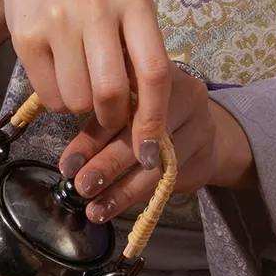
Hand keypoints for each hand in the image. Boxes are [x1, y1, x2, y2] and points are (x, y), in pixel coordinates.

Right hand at [0, 0, 169, 162]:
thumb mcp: (128, 7)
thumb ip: (141, 53)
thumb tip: (149, 122)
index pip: (154, 71)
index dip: (154, 118)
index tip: (151, 150)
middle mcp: (97, 5)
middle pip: (111, 93)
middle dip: (113, 117)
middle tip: (110, 114)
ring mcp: (58, 19)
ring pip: (78, 101)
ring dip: (82, 108)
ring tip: (81, 82)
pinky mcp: (26, 36)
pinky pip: (49, 98)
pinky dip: (58, 102)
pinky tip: (59, 74)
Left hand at [57, 65, 254, 222]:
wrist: (202, 130)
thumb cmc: (150, 114)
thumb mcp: (124, 108)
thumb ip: (101, 122)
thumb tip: (71, 163)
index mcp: (154, 67)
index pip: (122, 102)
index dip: (93, 136)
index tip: (68, 164)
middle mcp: (184, 89)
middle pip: (143, 132)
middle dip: (108, 164)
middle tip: (82, 186)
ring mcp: (201, 122)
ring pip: (157, 162)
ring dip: (123, 189)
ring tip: (96, 208)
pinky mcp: (206, 151)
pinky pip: (168, 178)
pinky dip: (138, 195)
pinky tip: (115, 206)